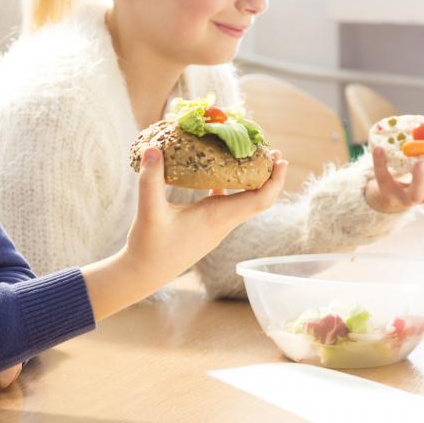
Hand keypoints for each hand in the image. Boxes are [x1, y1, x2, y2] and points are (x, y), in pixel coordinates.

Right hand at [81, 147, 286, 319]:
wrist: (143, 274)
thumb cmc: (149, 247)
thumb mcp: (149, 211)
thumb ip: (150, 180)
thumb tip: (153, 148)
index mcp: (217, 218)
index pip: (259, 200)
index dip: (274, 180)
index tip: (280, 159)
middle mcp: (222, 223)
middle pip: (259, 200)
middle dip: (269, 176)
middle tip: (271, 152)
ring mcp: (216, 227)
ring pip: (244, 203)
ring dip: (251, 182)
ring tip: (249, 158)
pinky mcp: (206, 228)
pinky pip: (226, 205)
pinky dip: (230, 188)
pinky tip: (219, 174)